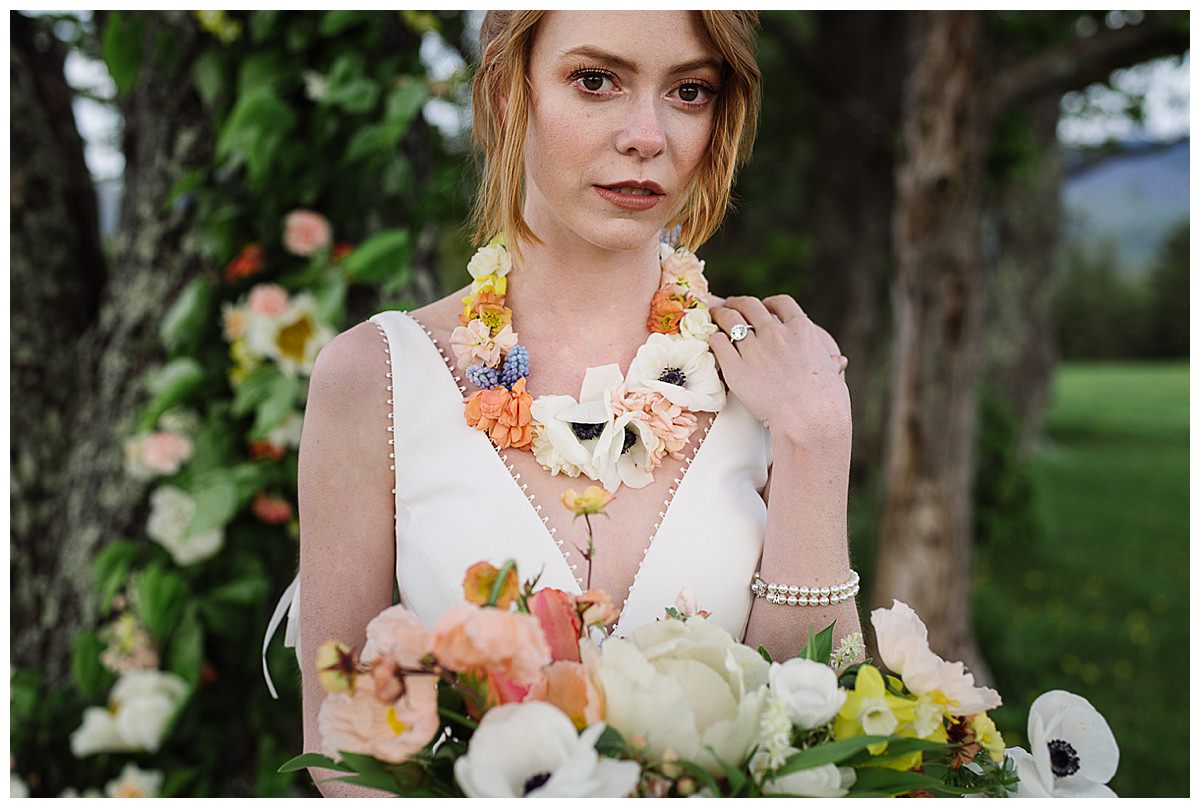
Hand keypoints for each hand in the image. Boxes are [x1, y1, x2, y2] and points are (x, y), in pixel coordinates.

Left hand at [708, 295, 850, 448]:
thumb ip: (830, 363)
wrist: (809, 417)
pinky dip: (714, 339)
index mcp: (801, 330)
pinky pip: (718, 343)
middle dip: (738, 303)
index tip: (764, 306)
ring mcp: (754, 348)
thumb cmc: (826, 401)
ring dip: (720, 314)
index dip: (769, 303)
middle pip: (751, 306)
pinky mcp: (735, 367)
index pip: (781, 303)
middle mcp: (775, 333)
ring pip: (730, 319)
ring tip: (715, 314)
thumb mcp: (832, 373)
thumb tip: (838, 363)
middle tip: (731, 306)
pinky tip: (713, 341)